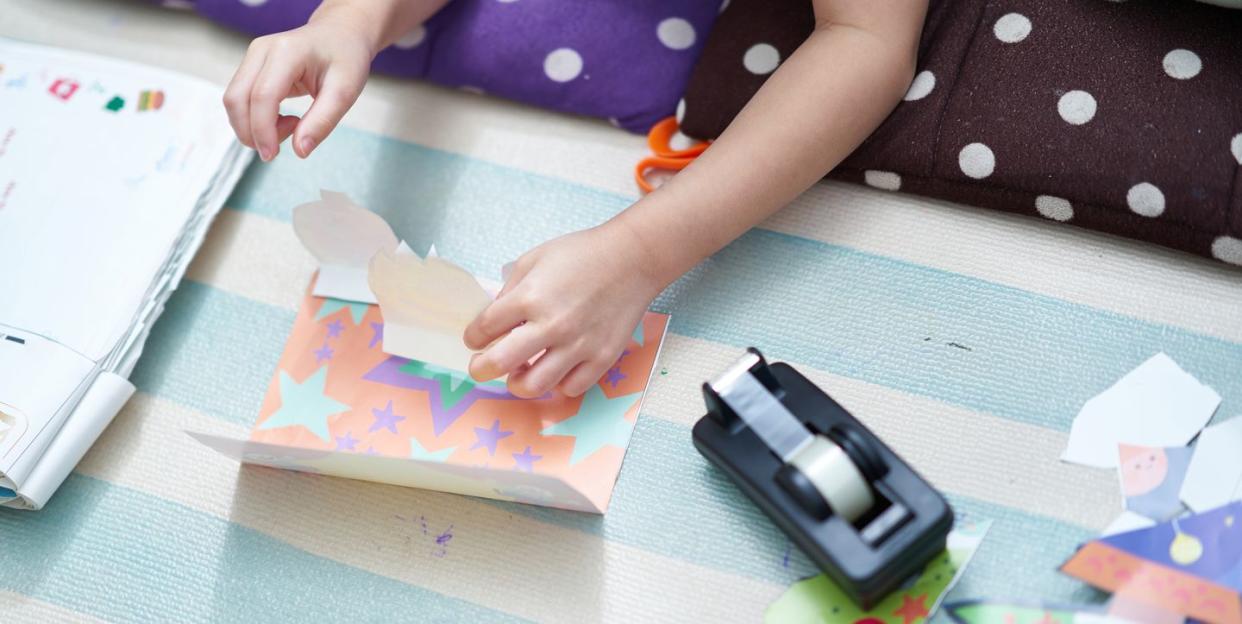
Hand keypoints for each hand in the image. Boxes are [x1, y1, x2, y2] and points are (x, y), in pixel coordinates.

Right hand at [222, 11, 372, 160]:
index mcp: (287, 52)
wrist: (340, 34)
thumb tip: (300, 151)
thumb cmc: (346, 59)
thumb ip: (322, 121)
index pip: (262, 96)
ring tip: (291, 126)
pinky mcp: (251, 66)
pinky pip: (241, 100)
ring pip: (233, 101)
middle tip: (283, 146)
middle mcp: (262, 50)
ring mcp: (253, 56)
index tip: (272, 155)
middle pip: (237, 99)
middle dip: (251, 133)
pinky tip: (283, 119)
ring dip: (253, 127)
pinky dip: (255, 120)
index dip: (263, 130)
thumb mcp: (346, 91)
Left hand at [463, 226, 662, 398]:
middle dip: (481, 369)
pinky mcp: (601, 358)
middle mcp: (551, 325)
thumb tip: (495, 318)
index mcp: (529, 297)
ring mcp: (578, 345)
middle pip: (500, 364)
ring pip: (534, 386)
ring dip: (518, 383)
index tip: (475, 339)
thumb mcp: (534, 259)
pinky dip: (557, 384)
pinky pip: (571, 388)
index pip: (484, 329)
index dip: (473, 337)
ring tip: (519, 373)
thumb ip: (510, 290)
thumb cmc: (582, 254)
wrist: (632, 259)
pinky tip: (555, 370)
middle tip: (480, 368)